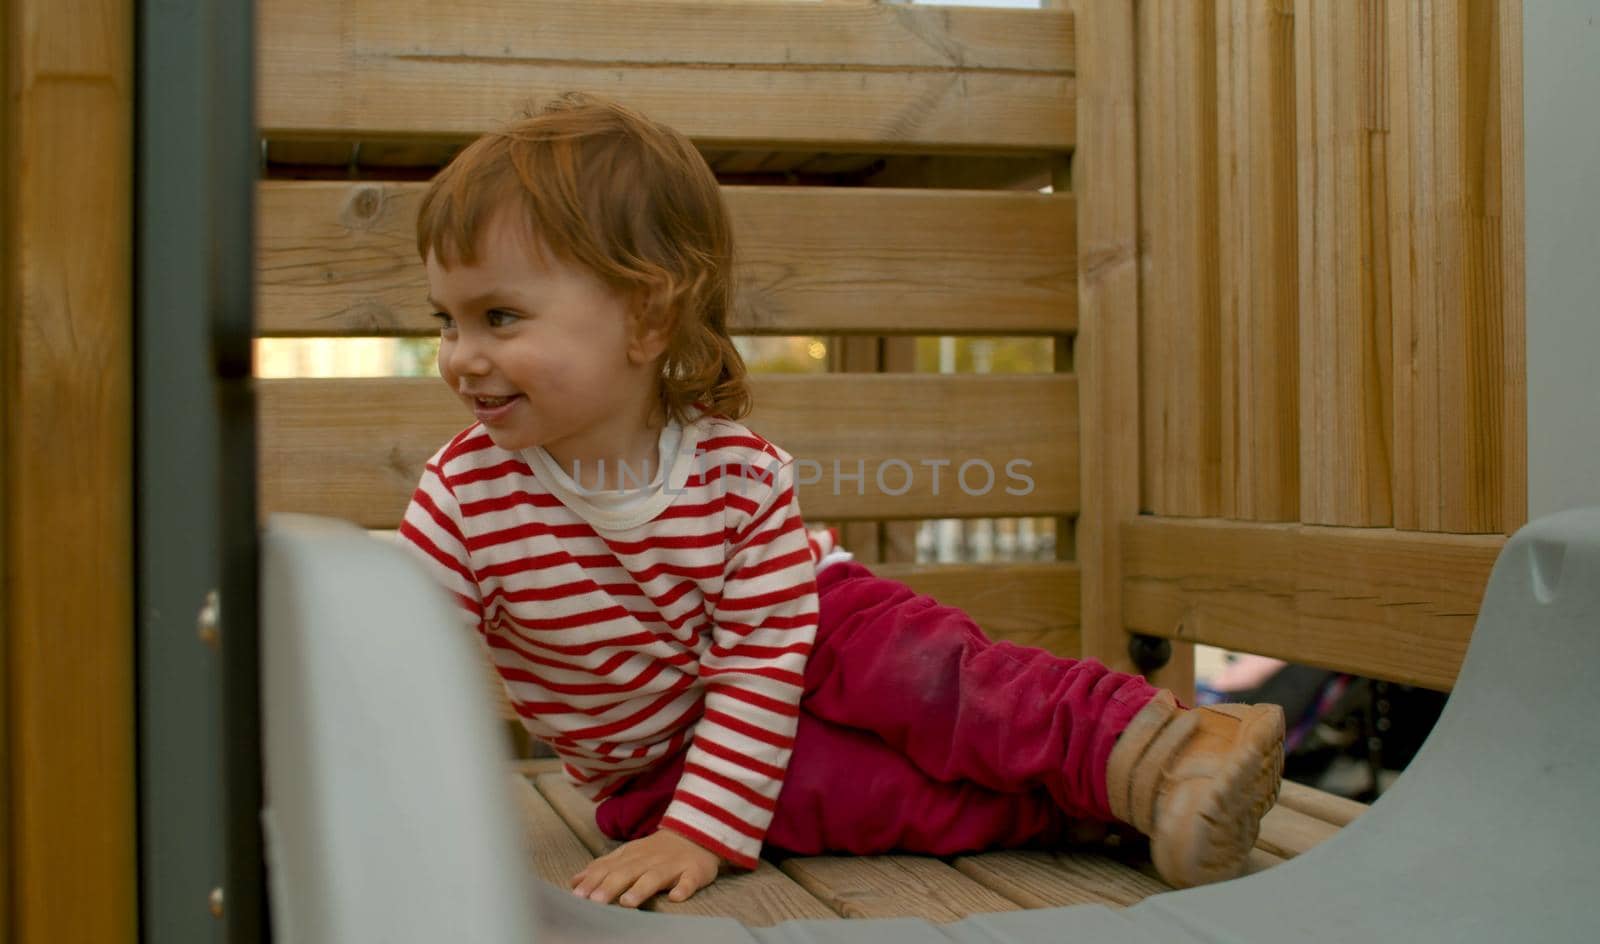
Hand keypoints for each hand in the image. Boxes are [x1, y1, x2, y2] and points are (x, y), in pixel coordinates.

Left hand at [569, 828, 723, 907]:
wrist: (696, 835)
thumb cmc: (656, 851)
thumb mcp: (628, 855)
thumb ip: (602, 867)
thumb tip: (574, 882)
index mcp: (632, 856)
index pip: (609, 867)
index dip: (593, 880)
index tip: (578, 895)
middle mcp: (650, 860)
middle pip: (628, 872)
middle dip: (611, 886)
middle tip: (595, 901)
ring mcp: (673, 865)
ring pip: (656, 876)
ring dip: (641, 888)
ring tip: (627, 902)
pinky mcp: (694, 871)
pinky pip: (689, 880)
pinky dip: (683, 888)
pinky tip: (676, 897)